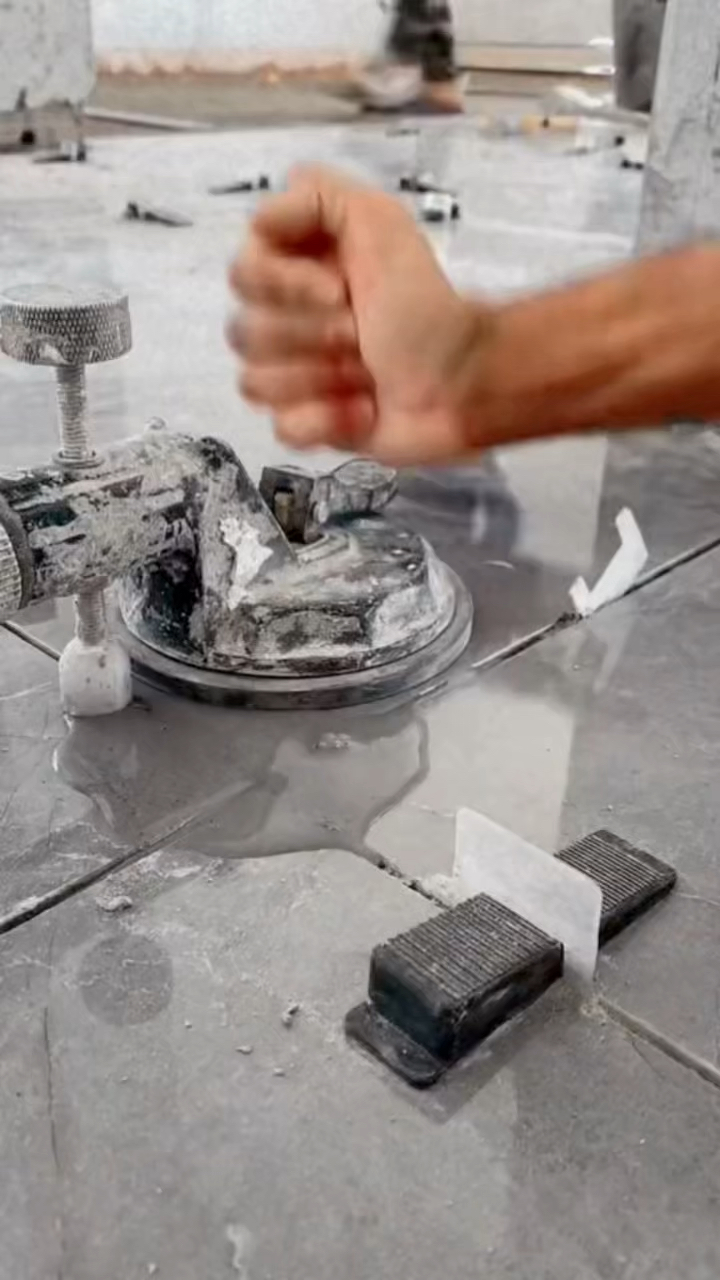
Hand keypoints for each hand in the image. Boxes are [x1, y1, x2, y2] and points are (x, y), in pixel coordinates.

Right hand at [227, 167, 488, 464]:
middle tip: (362, 335)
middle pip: (245, 332)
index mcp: (294, 270)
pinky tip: (363, 411)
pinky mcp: (309, 424)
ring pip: (256, 382)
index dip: (285, 285)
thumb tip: (262, 220)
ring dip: (323, 377)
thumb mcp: (379, 221)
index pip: (241, 274)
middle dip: (314, 335)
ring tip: (367, 374)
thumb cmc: (422, 303)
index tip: (341, 289)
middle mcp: (286, 320)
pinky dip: (326, 420)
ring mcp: (293, 375)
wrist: (460, 379)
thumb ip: (316, 195)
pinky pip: (283, 427)